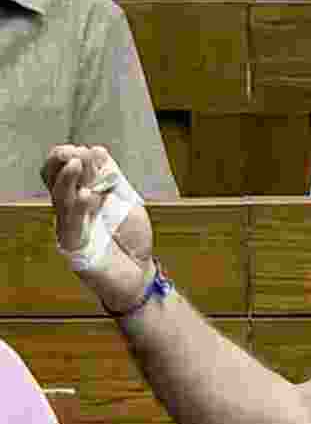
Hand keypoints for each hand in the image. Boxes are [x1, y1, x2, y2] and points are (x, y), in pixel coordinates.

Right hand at [40, 145, 155, 312]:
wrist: (140, 274)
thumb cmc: (131, 239)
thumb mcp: (125, 200)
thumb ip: (112, 178)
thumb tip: (97, 151)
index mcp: (81, 198)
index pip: (69, 174)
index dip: (74, 159)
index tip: (88, 149)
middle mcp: (71, 212)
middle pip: (58, 183)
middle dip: (62, 165)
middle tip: (72, 151)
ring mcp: (70, 229)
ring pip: (61, 201)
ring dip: (68, 180)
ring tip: (76, 163)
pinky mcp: (74, 247)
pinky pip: (73, 225)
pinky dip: (79, 209)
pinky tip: (86, 195)